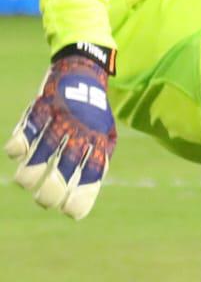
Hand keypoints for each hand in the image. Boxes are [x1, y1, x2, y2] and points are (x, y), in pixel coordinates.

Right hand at [6, 44, 116, 220]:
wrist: (84, 68)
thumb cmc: (92, 111)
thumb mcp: (103, 134)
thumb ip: (95, 163)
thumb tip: (82, 202)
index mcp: (99, 140)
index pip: (92, 174)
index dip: (80, 196)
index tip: (70, 213)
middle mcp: (80, 132)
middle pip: (65, 168)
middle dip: (53, 191)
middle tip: (45, 201)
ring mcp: (60, 120)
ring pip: (42, 152)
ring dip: (30, 172)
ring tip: (25, 182)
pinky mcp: (41, 107)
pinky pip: (26, 129)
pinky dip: (18, 143)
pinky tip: (15, 153)